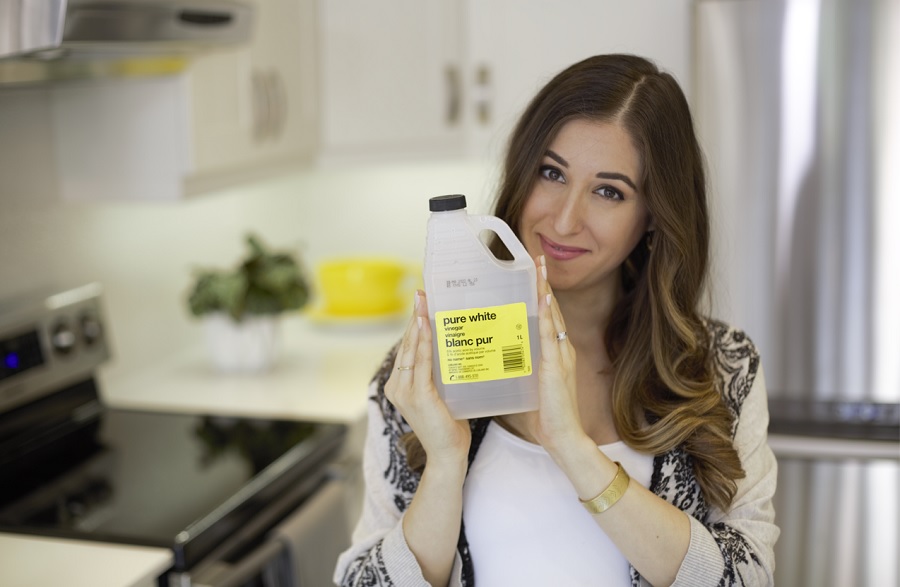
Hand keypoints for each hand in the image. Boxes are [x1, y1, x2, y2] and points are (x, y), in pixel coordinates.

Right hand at [383, 291, 470, 467]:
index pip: (407, 349)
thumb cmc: (450, 427)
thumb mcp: (442, 395)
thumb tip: (454, 351)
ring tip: (423, 302)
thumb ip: (440, 375)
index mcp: (399, 385)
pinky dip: (423, 342)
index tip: (421, 303)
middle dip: (414, 317)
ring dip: (417, 323)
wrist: (448, 455)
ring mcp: (404, 391)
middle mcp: (396, 386)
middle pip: (406, 344)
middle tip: (421, 294)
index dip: (413, 324)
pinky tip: (428, 325)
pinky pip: (421, 362)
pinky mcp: (417, 395)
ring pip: (411, 349)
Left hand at [520, 256, 583, 452]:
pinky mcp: (557, 366)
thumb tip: (500, 354)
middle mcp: (560, 349)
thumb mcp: (530, 383)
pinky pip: (551, 335)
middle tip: (536, 259)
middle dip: (543, 284)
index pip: (546, 317)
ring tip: (538, 267)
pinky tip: (542, 298)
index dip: (540, 294)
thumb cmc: (544, 416)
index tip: (532, 273)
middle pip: (551, 309)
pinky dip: (547, 315)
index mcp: (554, 353)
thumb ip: (520, 366)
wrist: (562, 438)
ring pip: (552, 316)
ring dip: (545, 291)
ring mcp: (561, 356)